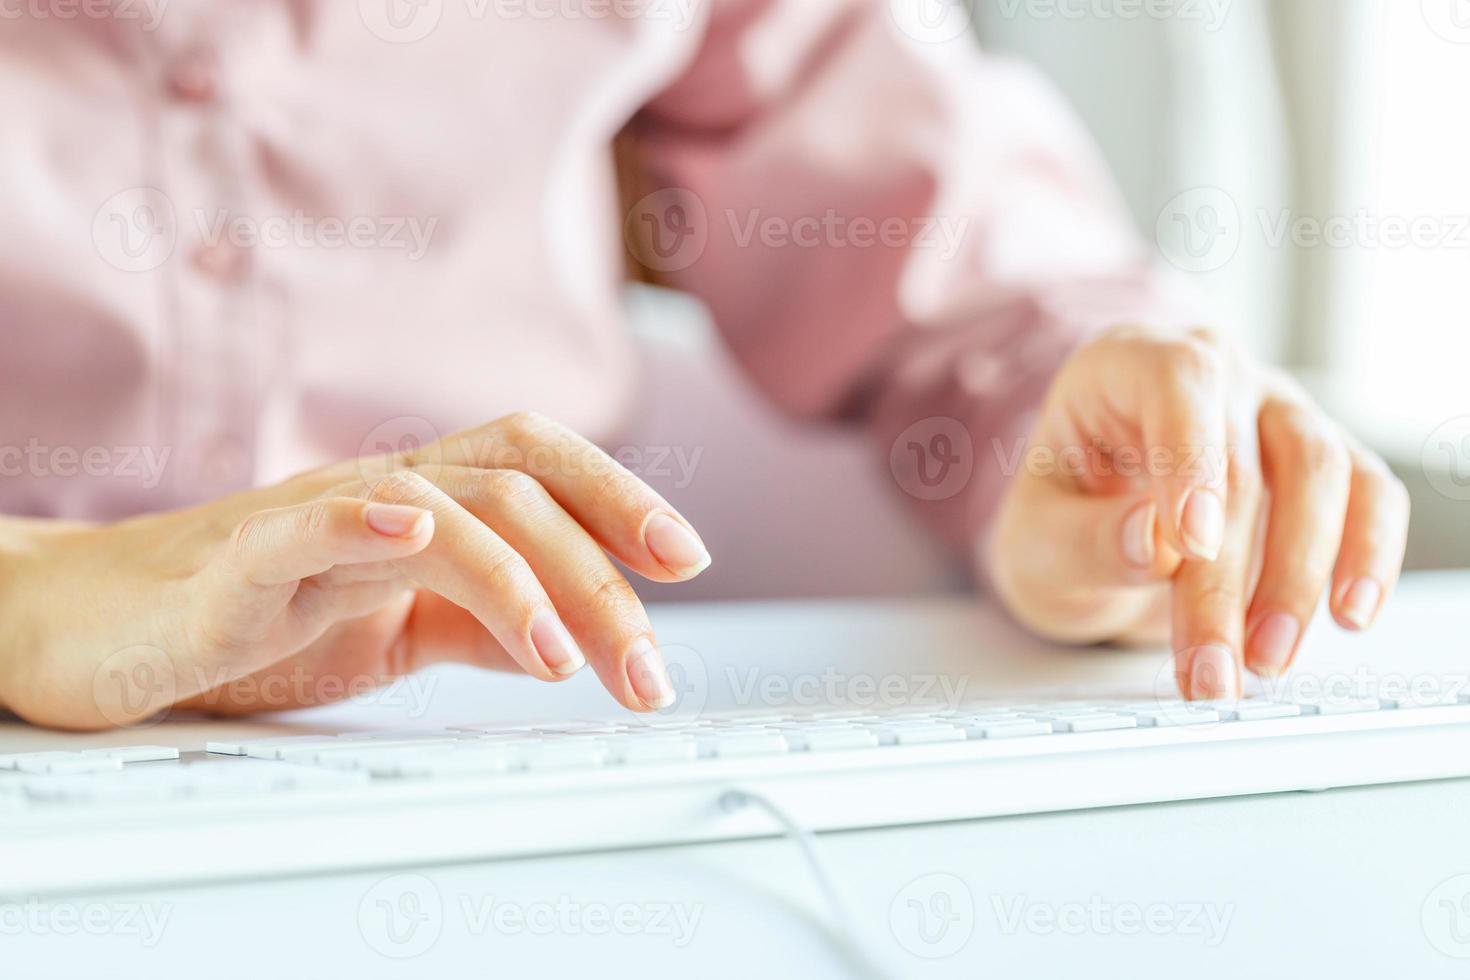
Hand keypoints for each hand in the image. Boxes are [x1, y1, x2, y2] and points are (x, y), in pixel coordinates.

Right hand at [0, 412, 710, 728]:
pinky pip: (308, 525)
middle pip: (514, 485)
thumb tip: (568, 641)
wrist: (96, 627)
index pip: (539, 466)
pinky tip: (417, 529)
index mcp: (421, 505)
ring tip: (567, 652)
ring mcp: (310, 520)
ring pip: (438, 507)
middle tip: (651, 655)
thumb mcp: (389, 633)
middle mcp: (379, 495)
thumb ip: (472, 624)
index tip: (686, 559)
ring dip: (519, 579)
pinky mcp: (237, 565)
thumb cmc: (245, 619)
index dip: (619, 497)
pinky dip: (366, 520)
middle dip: (602, 563)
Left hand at [986, 325, 1410, 699]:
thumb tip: (1156, 543)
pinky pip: (1369, 493)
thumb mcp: (1034, 537)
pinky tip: (1349, 615)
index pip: (1176, 381)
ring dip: (1299, 576)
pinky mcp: (1324, 459)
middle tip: (1213, 666)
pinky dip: (1369, 554)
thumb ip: (1083, 538)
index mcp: (1125, 366)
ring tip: (1264, 659)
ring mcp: (1275, 411)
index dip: (1191, 460)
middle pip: (1243, 459)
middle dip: (1227, 579)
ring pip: (1320, 471)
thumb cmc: (1059, 518)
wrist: (1087, 530)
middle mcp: (1213, 376)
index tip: (1191, 545)